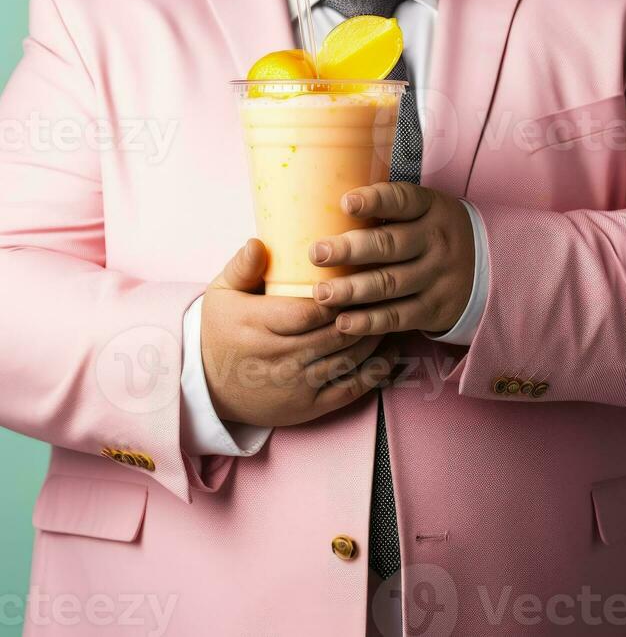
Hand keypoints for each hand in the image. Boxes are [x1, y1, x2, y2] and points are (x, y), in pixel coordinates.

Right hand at [200, 240, 399, 426]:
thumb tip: (258, 242)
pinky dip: (376, 371)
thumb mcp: (221, 294)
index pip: (307, 312)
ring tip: (391, 312)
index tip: (356, 275)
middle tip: (385, 289)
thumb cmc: (221, 331)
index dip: (336, 297)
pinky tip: (390, 351)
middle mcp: (278, 359)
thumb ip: (241, 267)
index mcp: (256, 326)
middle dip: (363, 312)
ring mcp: (295, 386)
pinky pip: (350, 389)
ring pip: (348, 359)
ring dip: (374, 336)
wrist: (209, 388)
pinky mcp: (308, 408)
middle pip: (334, 334)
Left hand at [308, 183, 474, 336]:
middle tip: (317, 253)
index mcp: (430, 208)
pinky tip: (344, 322)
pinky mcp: (435, 309)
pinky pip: (399, 317)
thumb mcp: (423, 210)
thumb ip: (385, 209)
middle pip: (390, 245)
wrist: (489, 267)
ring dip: (352, 290)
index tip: (346, 203)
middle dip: (350, 250)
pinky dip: (370, 321)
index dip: (374, 201)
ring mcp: (437, 276)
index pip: (402, 200)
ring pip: (390, 284)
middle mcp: (435, 240)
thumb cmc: (432, 231)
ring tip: (321, 293)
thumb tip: (323, 204)